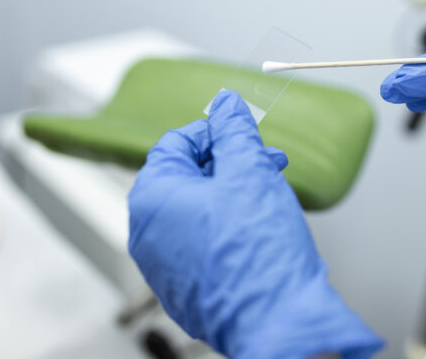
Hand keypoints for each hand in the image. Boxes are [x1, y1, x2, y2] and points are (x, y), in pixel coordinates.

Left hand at [128, 90, 381, 357]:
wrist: (278, 322)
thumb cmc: (258, 251)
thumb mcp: (249, 170)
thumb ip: (234, 130)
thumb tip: (225, 103)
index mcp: (152, 198)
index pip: (175, 144)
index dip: (215, 132)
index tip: (243, 134)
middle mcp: (147, 234)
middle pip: (187, 177)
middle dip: (230, 163)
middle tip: (267, 162)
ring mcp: (163, 267)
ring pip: (196, 211)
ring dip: (232, 194)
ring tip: (270, 193)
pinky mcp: (185, 290)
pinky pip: (202, 244)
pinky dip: (227, 228)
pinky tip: (259, 228)